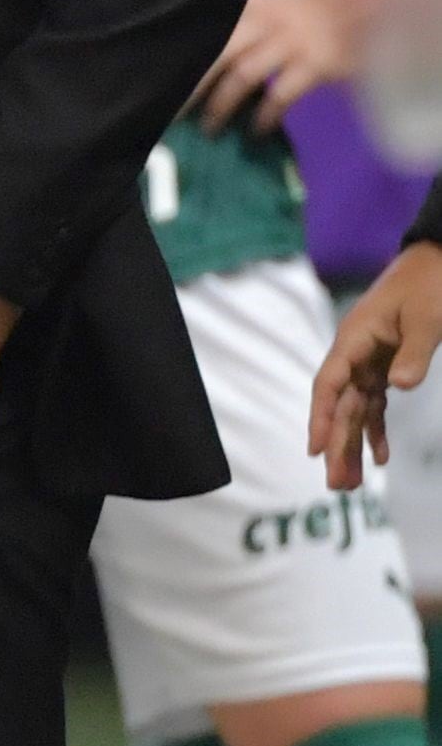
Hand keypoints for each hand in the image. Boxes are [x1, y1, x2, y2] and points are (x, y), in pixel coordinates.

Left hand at [189, 0, 352, 135]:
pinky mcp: (316, 63)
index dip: (182, 56)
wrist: (364, 4)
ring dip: (222, 105)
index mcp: (249, 4)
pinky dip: (265, 114)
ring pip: (244, 75)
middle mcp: (265, 20)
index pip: (207, 30)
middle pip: (218, 54)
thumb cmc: (308, 11)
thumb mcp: (269, 3)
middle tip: (173, 115)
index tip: (161, 82)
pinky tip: (256, 130)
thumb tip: (195, 53)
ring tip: (209, 128)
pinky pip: (281, 93)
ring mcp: (291, 42)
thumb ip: (238, 20)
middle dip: (193, 87)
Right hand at [313, 243, 441, 490]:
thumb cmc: (430, 283)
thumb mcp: (427, 317)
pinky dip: (377, 429)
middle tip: (337, 485)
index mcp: (355, 337)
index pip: (330, 383)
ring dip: (354, 444)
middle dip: (337, 444)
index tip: (316, 449)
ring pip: (356, 408)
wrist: (438, 259)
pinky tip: (380, 456)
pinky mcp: (386, 363)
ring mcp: (370, 359)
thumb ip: (412, 353)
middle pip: (340, 404)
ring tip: (351, 484)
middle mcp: (356, 352)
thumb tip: (398, 388)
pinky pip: (376, 402)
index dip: (321, 417)